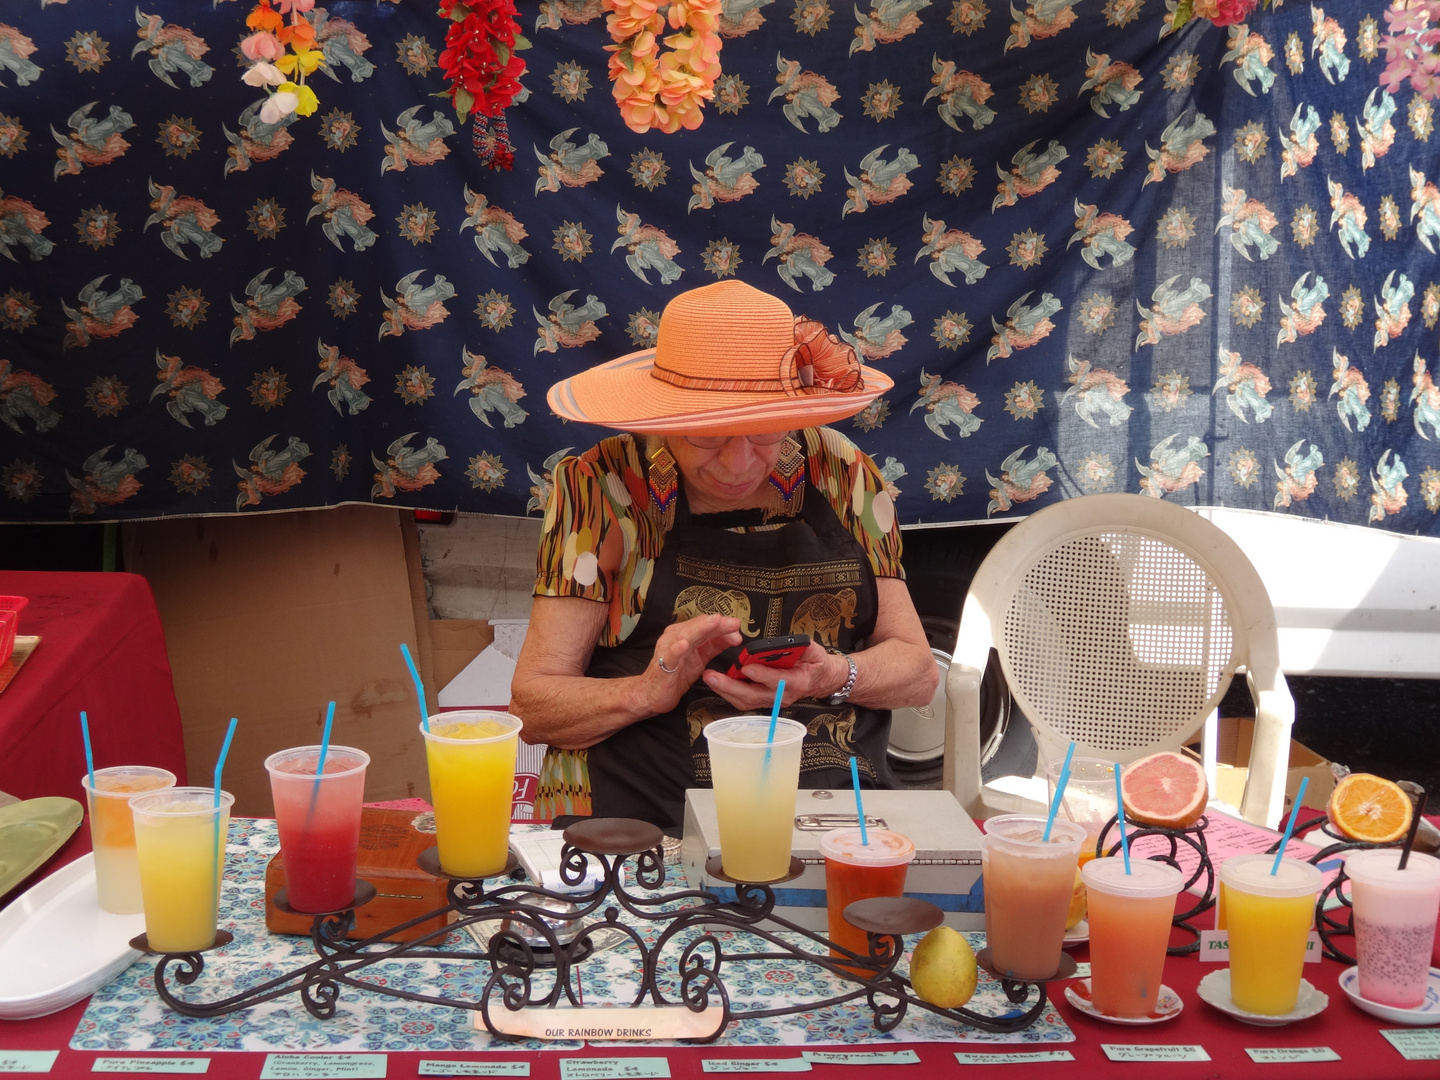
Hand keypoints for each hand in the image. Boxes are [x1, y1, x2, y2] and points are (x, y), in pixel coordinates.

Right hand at [641, 614, 742, 714]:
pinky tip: (685, 645)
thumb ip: (714, 645)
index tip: (737, 627)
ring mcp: (668, 649)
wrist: (653, 694)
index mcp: (685, 634)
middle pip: (698, 626)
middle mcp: (675, 637)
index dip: (723, 625)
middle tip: (734, 623)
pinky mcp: (663, 664)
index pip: (706, 624)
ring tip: (714, 622)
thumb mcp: (700, 658)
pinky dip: (677, 649)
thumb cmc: (676, 674)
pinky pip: (670, 656)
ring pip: (686, 635)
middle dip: (717, 624)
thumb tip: (734, 636)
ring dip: (700, 628)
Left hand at [700, 642, 845, 711]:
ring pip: (746, 701)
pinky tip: (717, 683)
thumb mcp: (816, 651)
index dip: (763, 675)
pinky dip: (730, 693)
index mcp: (797, 682)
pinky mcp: (764, 700)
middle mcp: (783, 696)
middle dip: (732, 687)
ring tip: (710, 678)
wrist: (821, 680)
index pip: (778, 680)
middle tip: (713, 677)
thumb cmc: (817, 664)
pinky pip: (745, 700)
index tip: (746, 667)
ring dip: (726, 691)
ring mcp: (772, 701)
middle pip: (755, 695)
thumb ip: (803, 647)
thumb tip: (790, 643)